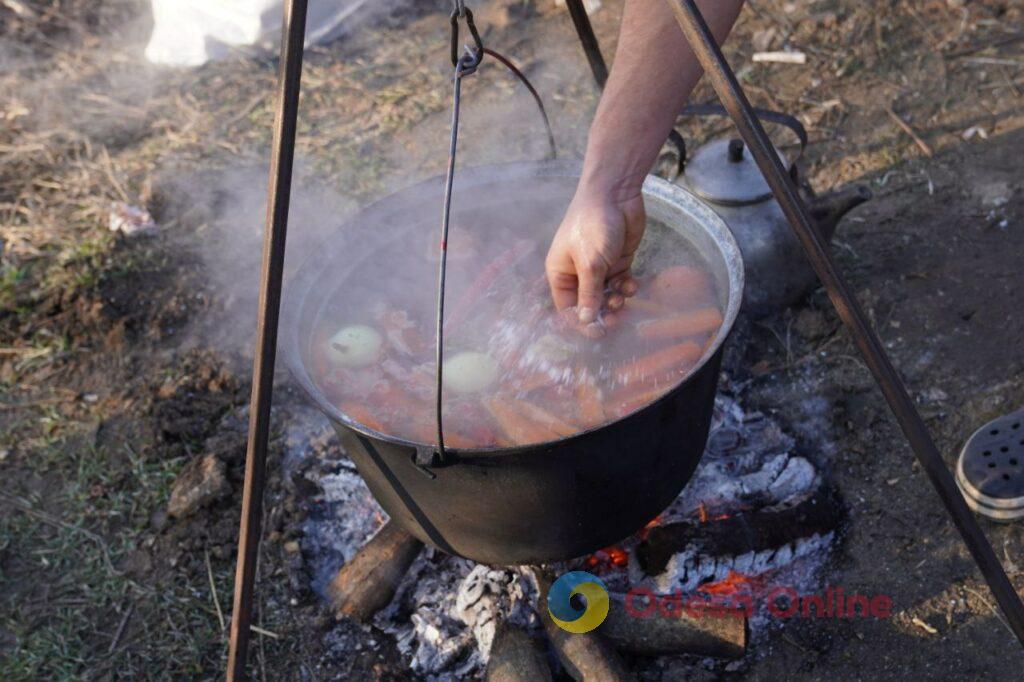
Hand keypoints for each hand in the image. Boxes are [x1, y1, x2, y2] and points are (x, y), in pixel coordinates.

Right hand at [545, 186, 644, 325]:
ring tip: (623, 297)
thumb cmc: (592, 226)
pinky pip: (621, 284)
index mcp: (561, 273)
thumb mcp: (590, 263)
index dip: (581, 323)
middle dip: (602, 314)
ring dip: (616, 302)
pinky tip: (631, 283)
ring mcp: (599, 268)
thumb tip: (586, 321)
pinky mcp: (618, 262)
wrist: (615, 194)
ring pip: (607, 296)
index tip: (598, 333)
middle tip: (616, 319)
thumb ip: (589, 293)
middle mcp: (578, 274)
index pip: (568, 307)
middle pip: (589, 305)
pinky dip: (626, 288)